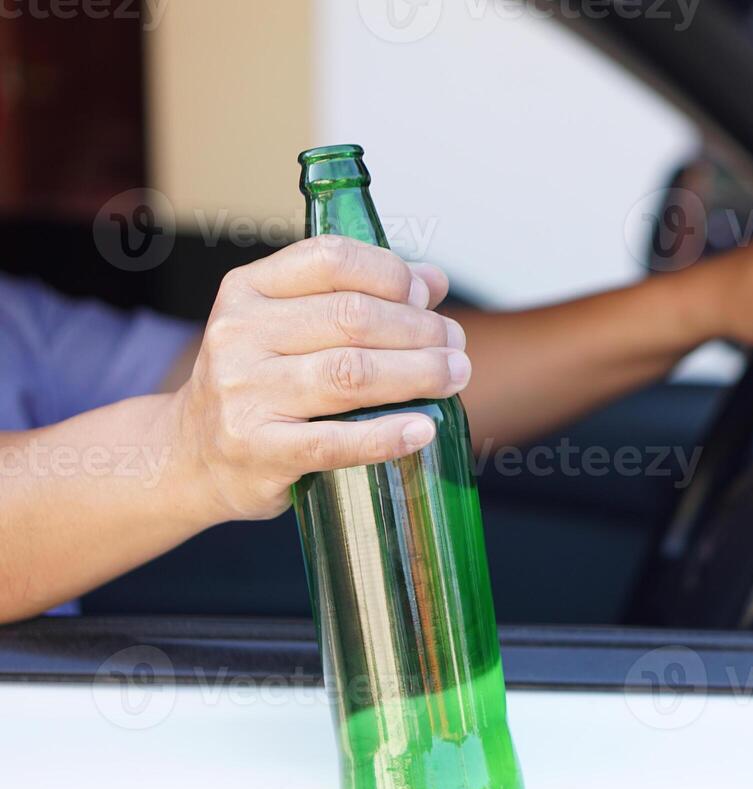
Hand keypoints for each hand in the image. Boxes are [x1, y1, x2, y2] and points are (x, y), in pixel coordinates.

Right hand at [166, 236, 464, 522]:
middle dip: (420, 329)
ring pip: (351, 373)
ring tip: (455, 375)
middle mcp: (240, 335)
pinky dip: (388, 435)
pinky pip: (336, 441)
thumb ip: (354, 297)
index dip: (392, 274)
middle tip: (455, 345)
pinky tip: (424, 428)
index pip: (331, 260)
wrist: (191, 457)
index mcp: (248, 290)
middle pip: (353, 318)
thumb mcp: (288, 326)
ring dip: (419, 373)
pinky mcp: (259, 451)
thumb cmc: (257, 384)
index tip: (426, 298)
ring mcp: (245, 394)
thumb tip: (433, 280)